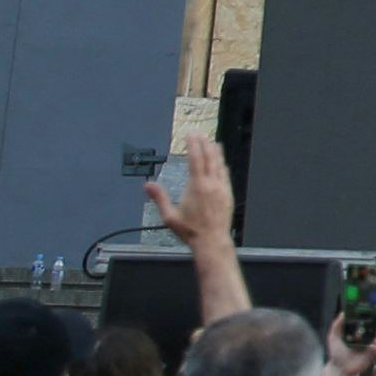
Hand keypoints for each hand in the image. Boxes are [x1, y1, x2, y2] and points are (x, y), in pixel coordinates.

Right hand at [149, 133, 237, 251]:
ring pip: (219, 165)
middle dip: (204, 144)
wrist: (212, 241)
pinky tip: (221, 162)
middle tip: (200, 134)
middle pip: (209, 158)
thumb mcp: (169, 216)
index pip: (195, 159)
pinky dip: (222, 165)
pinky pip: (226, 175)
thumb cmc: (191, 231)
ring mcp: (222, 189)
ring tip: (213, 142)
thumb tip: (147, 185)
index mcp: (197, 187)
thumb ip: (158, 198)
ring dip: (215, 152)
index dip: (193, 145)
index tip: (190, 136)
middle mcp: (211, 185)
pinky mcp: (228, 195)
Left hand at [324, 311, 375, 375]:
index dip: (375, 317)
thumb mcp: (333, 336)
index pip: (371, 321)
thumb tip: (343, 312)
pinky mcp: (374, 354)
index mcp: (359, 331)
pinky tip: (373, 347)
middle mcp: (367, 337)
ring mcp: (372, 345)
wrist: (339, 368)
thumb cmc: (336, 353)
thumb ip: (337, 324)